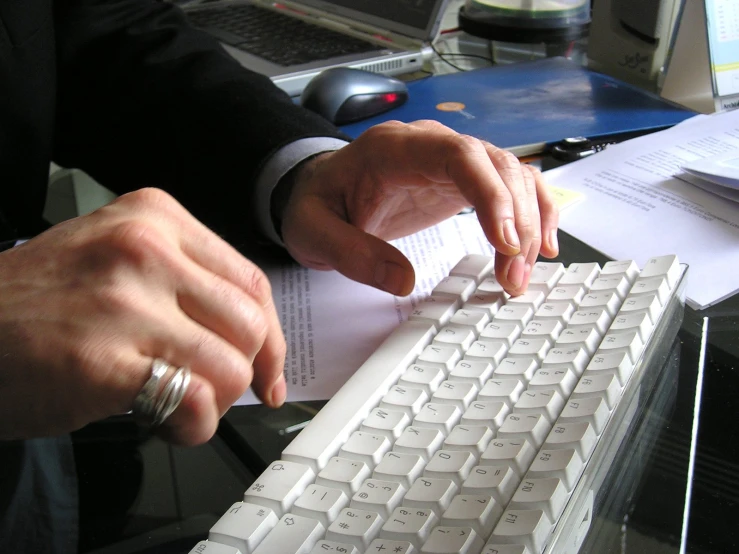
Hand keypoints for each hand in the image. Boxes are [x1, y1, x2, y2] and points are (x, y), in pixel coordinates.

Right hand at [0, 189, 285, 444]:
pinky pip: (193, 401)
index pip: (251, 282)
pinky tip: (162, 422)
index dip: (271, 338)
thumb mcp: (116, 258)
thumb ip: (185, 283)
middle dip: (244, 374)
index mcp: (155, 217)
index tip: (269, 370)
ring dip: (214, 403)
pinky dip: (192, 425)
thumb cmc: (37, 303)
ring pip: (231, 366)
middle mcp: (145, 248)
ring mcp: (123, 301)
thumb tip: (251, 338)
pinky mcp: (102, 359)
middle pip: (250, 324)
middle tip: (215, 393)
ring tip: (177, 407)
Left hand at [280, 120, 559, 295]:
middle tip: (513, 277)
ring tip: (522, 273)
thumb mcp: (312, 231)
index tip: (504, 241)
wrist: (320, 192)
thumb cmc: (317, 205)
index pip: (458, 155)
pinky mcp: (461, 182)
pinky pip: (510, 187)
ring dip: (529, 223)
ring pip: (512, 175)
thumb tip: (404, 282)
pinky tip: (539, 246)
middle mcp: (431, 145)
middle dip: (516, 222)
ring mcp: (451, 162)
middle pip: (496, 166)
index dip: (490, 194)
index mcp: (394, 149)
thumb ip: (350, 253)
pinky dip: (532, 212)